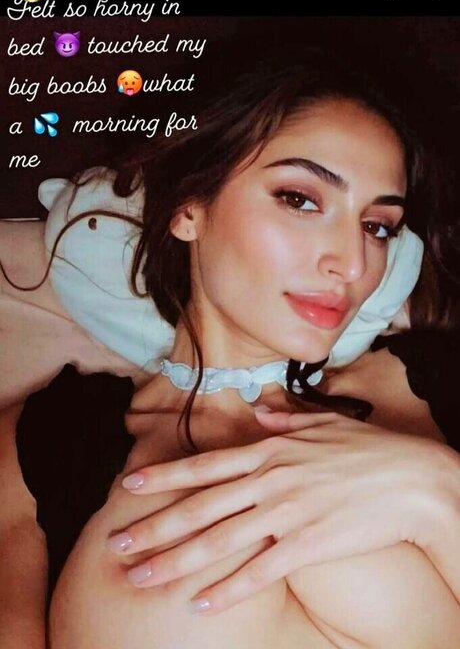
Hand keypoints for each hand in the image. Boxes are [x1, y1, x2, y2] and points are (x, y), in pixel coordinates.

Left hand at [109, 411, 459, 611]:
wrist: (414, 480)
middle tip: (117, 544)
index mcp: (270, 449)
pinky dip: (228, 590)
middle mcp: (270, 480)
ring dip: (175, 563)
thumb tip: (259, 409)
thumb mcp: (323, 423)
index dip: (165, 477)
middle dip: (154, 528)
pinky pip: (259, 572)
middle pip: (200, 508)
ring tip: (142, 578)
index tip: (129, 487)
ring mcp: (287, 513)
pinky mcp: (307, 545)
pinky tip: (201, 604)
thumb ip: (285, 417)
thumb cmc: (369, 449)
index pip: (205, 465)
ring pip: (219, 542)